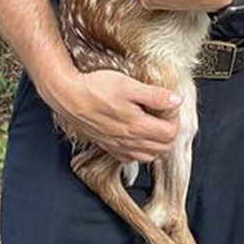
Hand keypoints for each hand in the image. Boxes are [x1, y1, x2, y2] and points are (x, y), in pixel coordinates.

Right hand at [46, 67, 181, 162]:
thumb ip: (155, 95)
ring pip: (148, 156)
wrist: (67, 96)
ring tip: (153, 126)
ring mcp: (117, 145)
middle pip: (162, 148)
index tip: (169, 107)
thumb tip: (175, 101)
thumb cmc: (94, 89)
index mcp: (138, 126)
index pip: (170, 133)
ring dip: (156, 144)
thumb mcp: (128, 85)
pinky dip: (138, 151)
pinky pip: (129, 158)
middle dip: (169, 132)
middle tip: (164, 116)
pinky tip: (135, 137)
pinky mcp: (106, 145)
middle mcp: (129, 140)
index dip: (174, 119)